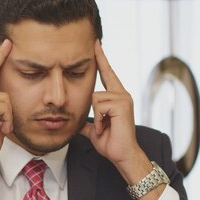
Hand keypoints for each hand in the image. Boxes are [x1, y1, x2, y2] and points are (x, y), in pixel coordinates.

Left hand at [81, 41, 149, 179]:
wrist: (122, 155)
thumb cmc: (111, 143)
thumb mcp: (94, 129)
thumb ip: (87, 121)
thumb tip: (75, 122)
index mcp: (117, 97)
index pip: (107, 73)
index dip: (101, 59)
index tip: (95, 43)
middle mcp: (122, 94)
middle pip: (95, 90)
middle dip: (95, 110)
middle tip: (104, 125)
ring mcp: (123, 98)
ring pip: (95, 98)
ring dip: (96, 117)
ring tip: (105, 128)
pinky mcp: (122, 104)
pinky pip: (99, 105)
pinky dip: (99, 119)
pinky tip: (106, 127)